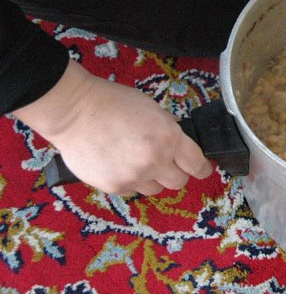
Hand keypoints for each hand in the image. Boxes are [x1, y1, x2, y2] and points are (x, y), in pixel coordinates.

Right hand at [13, 60, 212, 195]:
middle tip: (164, 161)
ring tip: (135, 159)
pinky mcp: (113, 187)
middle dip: (175, 172)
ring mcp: (133, 176)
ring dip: (152, 178)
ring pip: (155, 189)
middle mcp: (154, 161)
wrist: (74, 111)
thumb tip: (180, 146)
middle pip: (179, 182)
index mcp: (169, 138)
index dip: (202, 168)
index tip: (202, 169)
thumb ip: (170, 130)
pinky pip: (132, 190)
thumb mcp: (154, 110)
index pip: (197, 165)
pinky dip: (130, 180)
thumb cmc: (113, 103)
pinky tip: (119, 163)